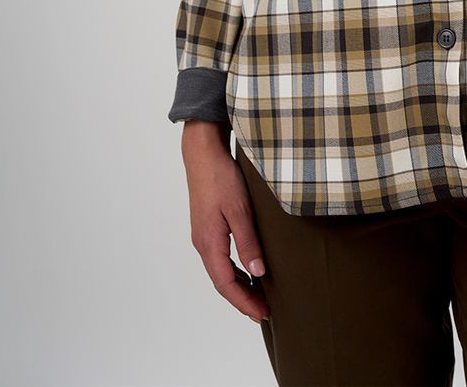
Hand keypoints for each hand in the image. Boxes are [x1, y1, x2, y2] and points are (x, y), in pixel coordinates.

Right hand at [181, 122, 270, 321]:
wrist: (202, 154)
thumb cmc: (221, 178)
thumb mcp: (239, 210)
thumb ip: (248, 243)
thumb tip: (258, 273)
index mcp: (209, 243)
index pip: (226, 284)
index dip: (244, 302)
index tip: (262, 313)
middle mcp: (202, 244)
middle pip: (222, 282)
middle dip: (242, 299)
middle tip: (264, 311)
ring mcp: (203, 236)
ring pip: (220, 271)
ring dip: (238, 286)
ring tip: (258, 297)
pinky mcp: (207, 227)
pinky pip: (220, 258)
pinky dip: (234, 270)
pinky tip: (247, 271)